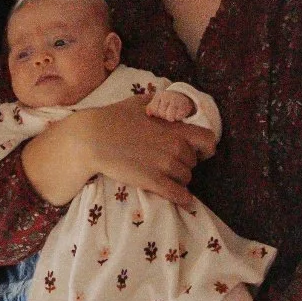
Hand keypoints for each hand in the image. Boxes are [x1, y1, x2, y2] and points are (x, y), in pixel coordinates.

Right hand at [22, 92, 213, 208]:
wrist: (93, 138)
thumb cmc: (114, 117)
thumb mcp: (142, 102)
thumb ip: (162, 102)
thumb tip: (171, 100)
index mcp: (175, 128)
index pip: (208, 140)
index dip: (205, 147)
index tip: (200, 151)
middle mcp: (175, 147)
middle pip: (193, 162)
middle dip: (185, 163)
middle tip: (171, 162)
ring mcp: (165, 166)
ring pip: (185, 178)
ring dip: (179, 178)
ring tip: (166, 175)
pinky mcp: (153, 181)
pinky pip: (178, 195)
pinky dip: (183, 199)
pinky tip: (184, 201)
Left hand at [145, 86, 197, 122]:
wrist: (184, 96)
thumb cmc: (167, 102)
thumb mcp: (158, 102)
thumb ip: (151, 108)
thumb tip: (148, 114)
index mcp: (160, 95)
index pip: (154, 109)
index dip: (157, 113)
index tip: (161, 110)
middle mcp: (168, 96)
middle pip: (161, 113)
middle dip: (164, 115)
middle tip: (168, 111)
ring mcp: (176, 100)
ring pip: (169, 117)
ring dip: (171, 117)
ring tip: (173, 113)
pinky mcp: (184, 106)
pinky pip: (178, 117)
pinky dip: (178, 117)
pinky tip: (179, 112)